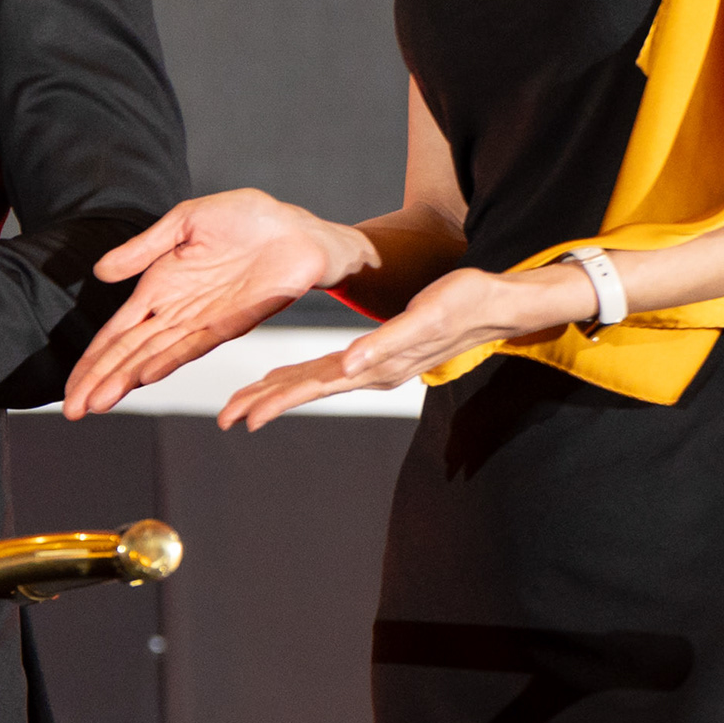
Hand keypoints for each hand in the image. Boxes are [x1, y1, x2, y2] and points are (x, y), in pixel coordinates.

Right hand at [58, 190, 367, 418]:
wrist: (300, 230)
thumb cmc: (247, 220)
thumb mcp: (185, 221)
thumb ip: (144, 247)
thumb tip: (99, 273)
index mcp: (158, 288)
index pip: (116, 334)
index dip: (91, 361)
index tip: (70, 390)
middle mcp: (175, 312)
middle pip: (128, 354)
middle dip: (99, 382)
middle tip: (72, 412)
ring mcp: (202, 320)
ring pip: (153, 356)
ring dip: (124, 380)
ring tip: (97, 404)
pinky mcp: (233, 322)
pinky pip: (193, 344)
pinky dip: (167, 360)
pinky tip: (144, 375)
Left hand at [213, 262, 597, 430]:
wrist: (498, 303)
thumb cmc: (467, 303)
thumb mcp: (427, 319)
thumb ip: (386, 344)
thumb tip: (349, 368)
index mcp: (377, 366)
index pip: (316, 387)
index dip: (277, 401)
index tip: (244, 417)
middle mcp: (371, 371)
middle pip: (306, 389)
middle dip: (263, 403)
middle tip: (225, 419)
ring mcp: (374, 365)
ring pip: (314, 382)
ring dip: (276, 393)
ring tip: (240, 406)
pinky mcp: (378, 353)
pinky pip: (329, 369)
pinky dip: (299, 376)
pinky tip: (279, 380)